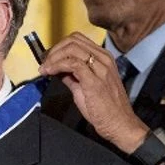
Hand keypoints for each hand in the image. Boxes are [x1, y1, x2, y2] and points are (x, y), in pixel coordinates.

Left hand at [38, 32, 148, 152]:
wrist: (119, 124)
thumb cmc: (106, 109)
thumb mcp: (85, 87)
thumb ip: (72, 76)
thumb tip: (58, 70)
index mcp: (103, 59)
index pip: (78, 40)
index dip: (59, 47)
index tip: (48, 58)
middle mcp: (104, 59)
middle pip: (73, 40)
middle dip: (54, 50)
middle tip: (44, 63)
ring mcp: (101, 69)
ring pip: (72, 49)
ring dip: (53, 58)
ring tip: (45, 69)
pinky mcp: (95, 81)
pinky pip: (72, 64)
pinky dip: (57, 65)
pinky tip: (50, 72)